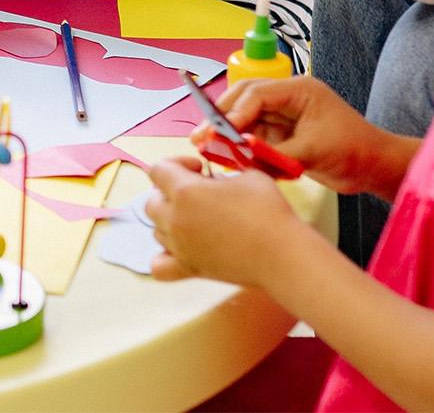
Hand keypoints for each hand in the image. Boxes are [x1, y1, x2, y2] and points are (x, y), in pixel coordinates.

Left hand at [146, 155, 306, 287]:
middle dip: (170, 192)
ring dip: (170, 220)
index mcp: (184, 191)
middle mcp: (174, 218)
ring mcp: (178, 246)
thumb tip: (214, 183)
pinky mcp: (188, 269)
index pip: (158, 169)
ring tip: (197, 221)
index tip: (200, 169)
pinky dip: (164, 256)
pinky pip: (159, 266)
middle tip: (198, 195)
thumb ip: (222, 175)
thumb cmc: (267, 209)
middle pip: (152, 201)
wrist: (281, 253)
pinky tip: (181, 249)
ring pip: (156, 229)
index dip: (177, 164)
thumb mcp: (247, 176)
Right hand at [216, 75, 415, 198]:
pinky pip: (256, 136)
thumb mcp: (313, 152)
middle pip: (245, 99)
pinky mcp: (284, 133)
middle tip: (201, 136)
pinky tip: (232, 158)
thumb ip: (275, 152)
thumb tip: (242, 151)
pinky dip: (244, 147)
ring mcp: (285, 115)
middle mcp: (288, 98)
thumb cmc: (354, 151)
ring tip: (210, 147)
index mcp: (298, 90)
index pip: (257, 94)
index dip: (235, 112)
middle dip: (223, 117)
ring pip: (247, 118)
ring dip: (230, 133)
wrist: (374, 168)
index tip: (218, 131)